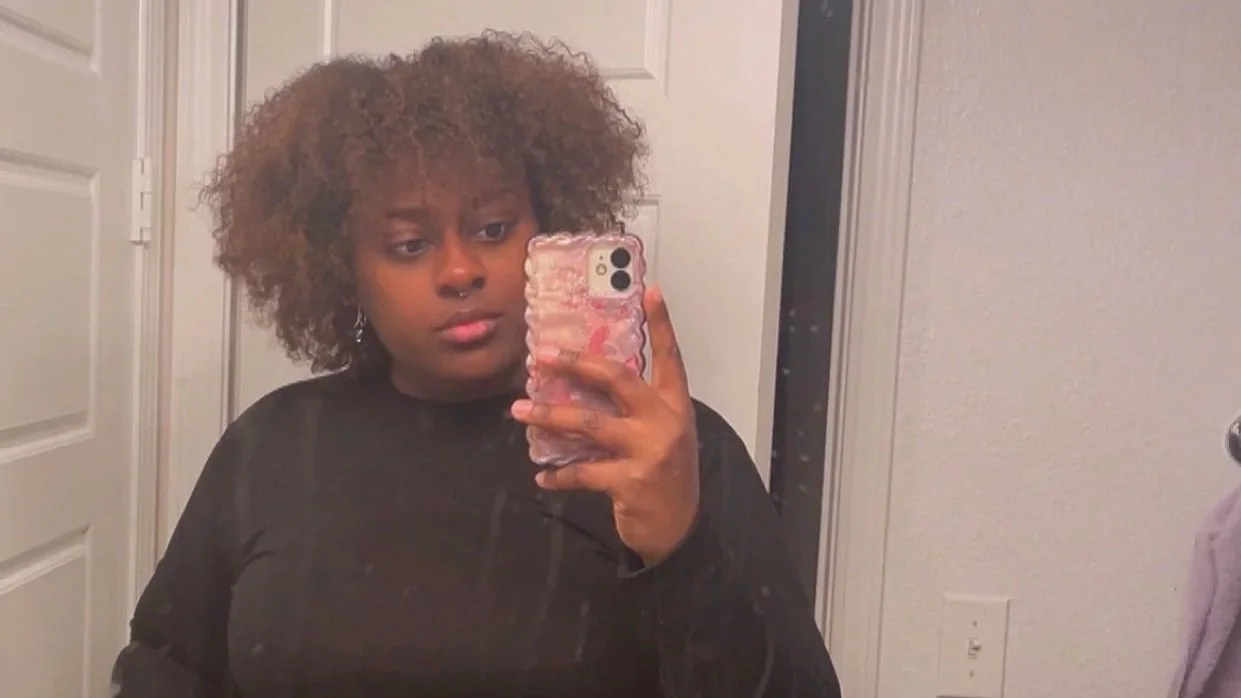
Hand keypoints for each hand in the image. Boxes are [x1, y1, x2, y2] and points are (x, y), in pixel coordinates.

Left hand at [510, 285, 699, 565]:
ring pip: (589, 423)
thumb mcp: (664, 436)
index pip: (670, 357)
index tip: (650, 290)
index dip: (661, 324)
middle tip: (541, 356)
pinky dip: (558, 475)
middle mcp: (665, 421)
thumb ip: (638, 409)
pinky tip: (542, 476)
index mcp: (675, 405)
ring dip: (549, 416)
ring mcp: (649, 450)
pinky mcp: (630, 480)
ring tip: (521, 411)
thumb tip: (589, 382)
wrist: (680, 531)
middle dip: (576, 363)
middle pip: (616, 379)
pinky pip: (582, 471)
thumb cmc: (666, 477)